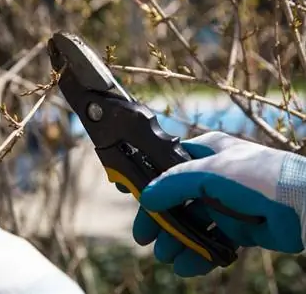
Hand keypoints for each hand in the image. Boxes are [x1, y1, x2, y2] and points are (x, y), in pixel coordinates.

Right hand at [133, 131, 305, 276]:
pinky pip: (210, 241)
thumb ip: (173, 183)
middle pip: (175, 200)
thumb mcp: (209, 172)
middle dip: (161, 221)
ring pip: (191, 224)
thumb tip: (147, 197)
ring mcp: (224, 202)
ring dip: (177, 240)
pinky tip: (188, 265)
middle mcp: (212, 177)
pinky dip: (198, 253)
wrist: (302, 205)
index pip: (166, 169)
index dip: (149, 185)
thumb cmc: (259, 176)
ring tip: (168, 257)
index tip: (133, 201)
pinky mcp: (237, 227)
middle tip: (145, 238)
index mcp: (204, 154)